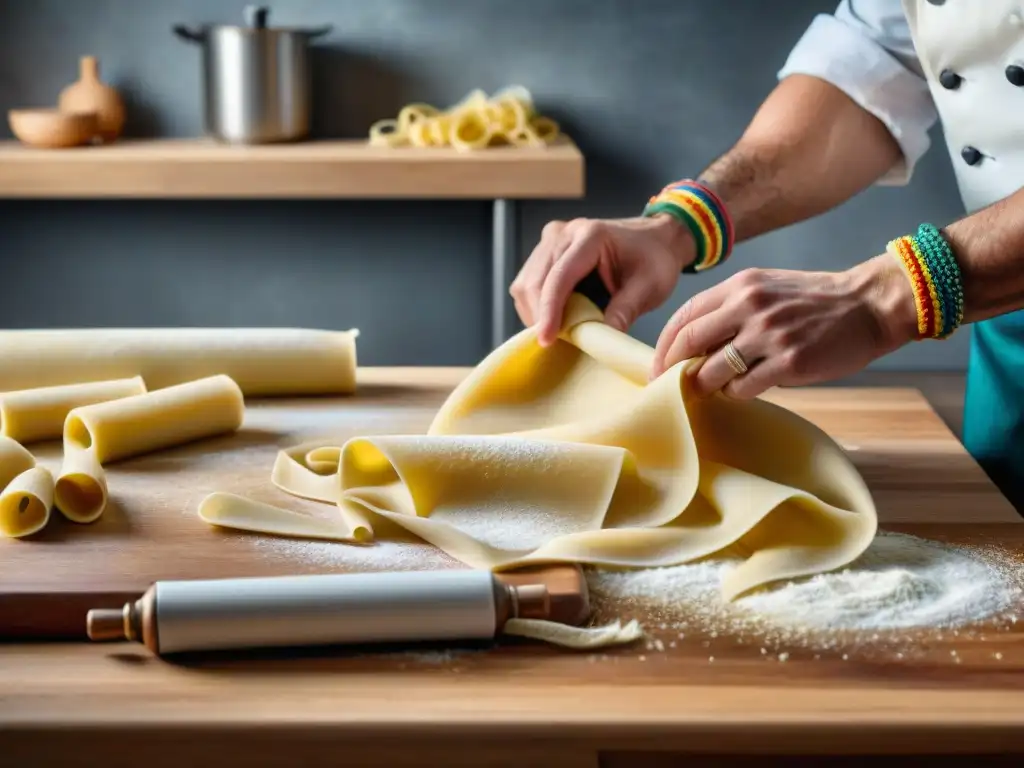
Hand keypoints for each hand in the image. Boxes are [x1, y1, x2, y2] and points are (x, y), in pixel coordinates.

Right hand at [510, 215, 694, 345]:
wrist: (655, 239)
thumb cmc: (655, 259)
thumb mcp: (650, 286)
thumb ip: (626, 310)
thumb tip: (601, 339)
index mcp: (591, 235)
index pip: (559, 276)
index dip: (549, 311)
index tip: (546, 339)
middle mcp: (564, 233)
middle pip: (535, 281)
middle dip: (540, 316)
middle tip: (557, 344)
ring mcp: (551, 239)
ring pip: (525, 283)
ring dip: (536, 312)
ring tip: (559, 331)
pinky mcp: (545, 251)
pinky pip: (528, 283)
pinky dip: (537, 306)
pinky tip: (556, 318)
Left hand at [650, 254, 919, 398]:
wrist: (871, 304)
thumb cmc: (816, 301)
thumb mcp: (767, 288)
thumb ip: (731, 309)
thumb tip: (694, 346)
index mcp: (740, 286)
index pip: (685, 315)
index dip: (665, 344)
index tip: (657, 365)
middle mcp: (750, 306)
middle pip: (690, 342)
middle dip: (671, 368)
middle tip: (666, 386)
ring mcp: (769, 334)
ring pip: (712, 370)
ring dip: (705, 385)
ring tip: (712, 389)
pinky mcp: (789, 362)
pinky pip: (744, 387)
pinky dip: (736, 393)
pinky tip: (744, 390)